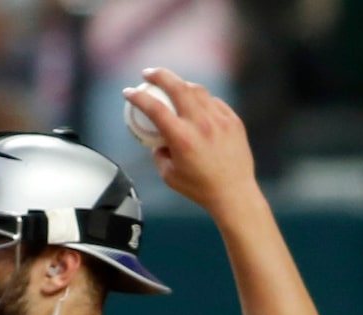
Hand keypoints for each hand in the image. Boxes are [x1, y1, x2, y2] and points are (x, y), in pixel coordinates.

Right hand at [123, 67, 257, 218]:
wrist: (233, 193)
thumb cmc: (200, 188)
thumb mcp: (170, 176)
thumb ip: (159, 154)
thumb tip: (157, 141)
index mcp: (182, 138)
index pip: (154, 108)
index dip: (138, 97)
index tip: (128, 92)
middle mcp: (200, 124)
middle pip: (177, 86)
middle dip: (159, 75)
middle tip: (148, 74)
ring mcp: (218, 119)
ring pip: (196, 90)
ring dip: (181, 85)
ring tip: (173, 88)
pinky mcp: (232, 120)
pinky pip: (213, 102)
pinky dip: (201, 101)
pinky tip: (196, 106)